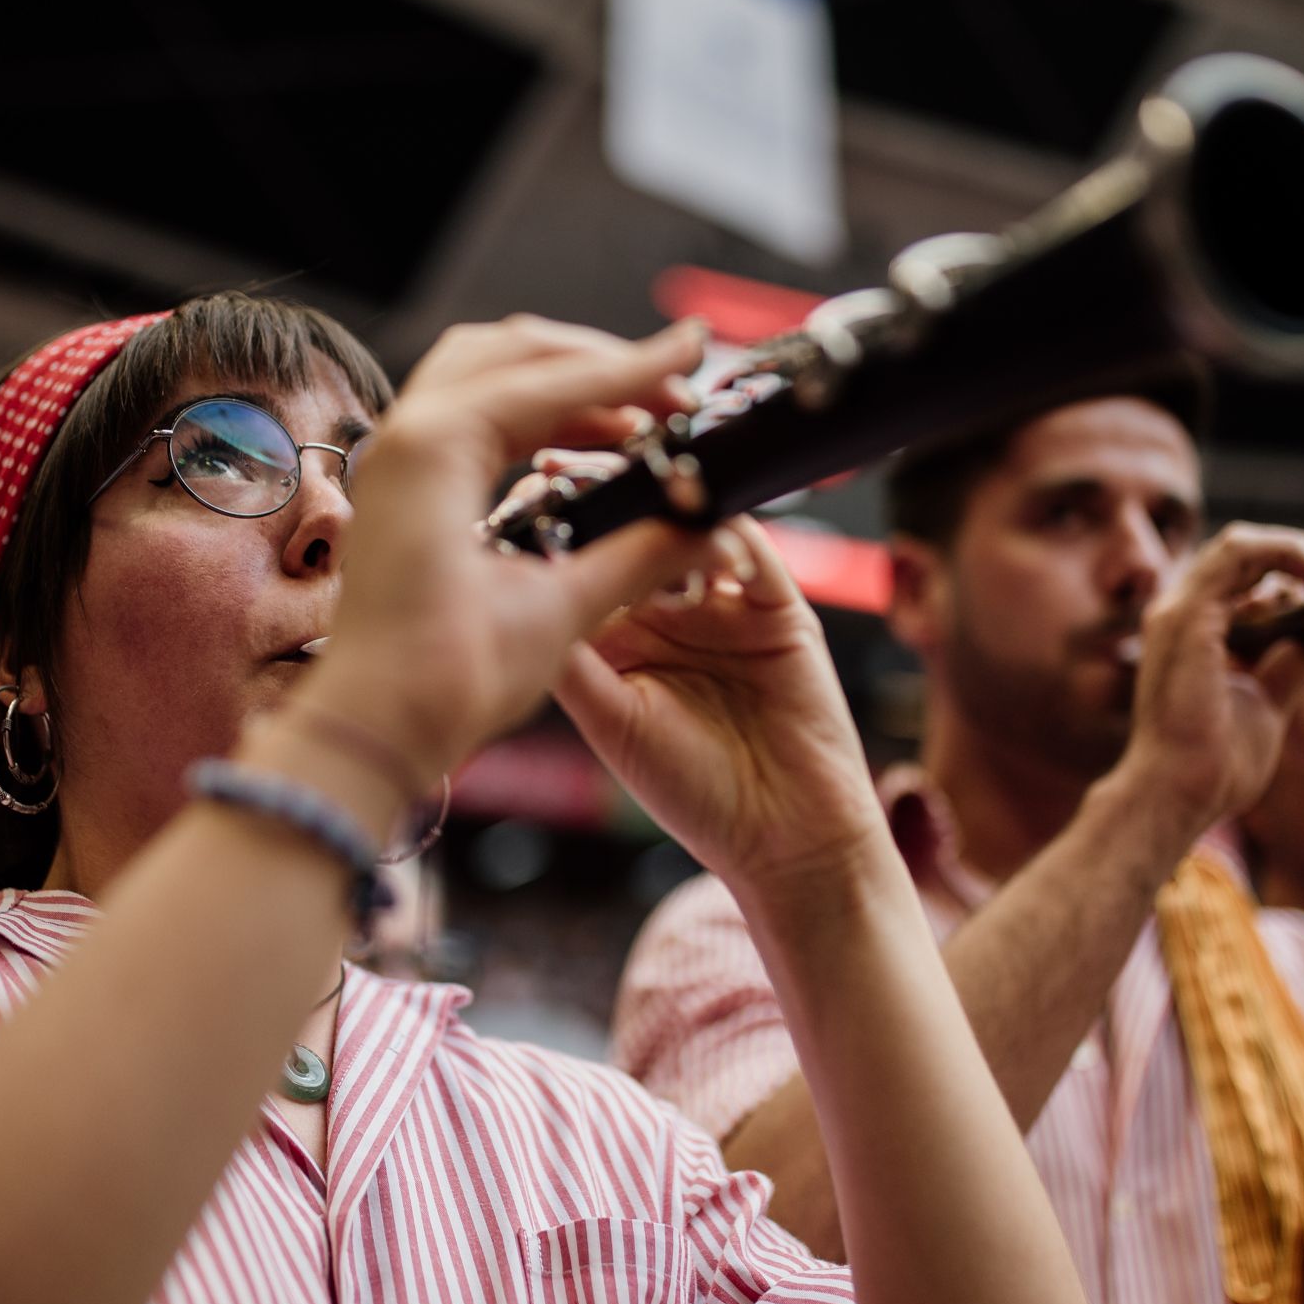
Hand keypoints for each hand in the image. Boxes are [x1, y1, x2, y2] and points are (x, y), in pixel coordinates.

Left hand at [298, 317, 720, 783]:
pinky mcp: (401, 487)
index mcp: (435, 449)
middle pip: (514, 350)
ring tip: (633, 411)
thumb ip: (638, 554)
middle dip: (597, 360)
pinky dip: (529, 411)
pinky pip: (470, 414)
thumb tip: (705, 522)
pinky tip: (581, 444)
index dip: (635, 365)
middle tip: (668, 384)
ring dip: (561, 380)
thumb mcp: (557, 612)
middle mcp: (406, 437)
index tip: (692, 347)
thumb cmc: (437, 680)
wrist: (368, 731)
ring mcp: (396, 458)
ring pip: (487, 372)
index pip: (555, 379)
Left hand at [552, 509, 890, 900]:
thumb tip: (515, 586)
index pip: (581, 560)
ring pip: (690, 524)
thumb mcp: (612, 720)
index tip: (520, 496)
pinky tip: (699, 528)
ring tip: (629, 481)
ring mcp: (723, 602)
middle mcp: (669, 609)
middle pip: (633, 527)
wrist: (787, 837)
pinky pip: (751, 548)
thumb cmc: (696, 793)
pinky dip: (725, 530)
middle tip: (566, 466)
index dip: (554, 525)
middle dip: (602, 491)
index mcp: (618, 636)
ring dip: (661, 499)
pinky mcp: (778, 604)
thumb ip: (571, 656)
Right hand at [1112, 522, 1303, 836]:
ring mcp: (1178, 610)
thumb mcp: (1269, 708)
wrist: (1179, 795)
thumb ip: (1290, 671)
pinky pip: (1242, 556)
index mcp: (1192, 634)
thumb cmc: (1214, 769)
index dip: (1299, 577)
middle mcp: (1179, 613)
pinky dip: (1286, 555)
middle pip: (1248, 554)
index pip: (1246, 578)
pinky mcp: (1188, 614)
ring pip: (1246, 545)